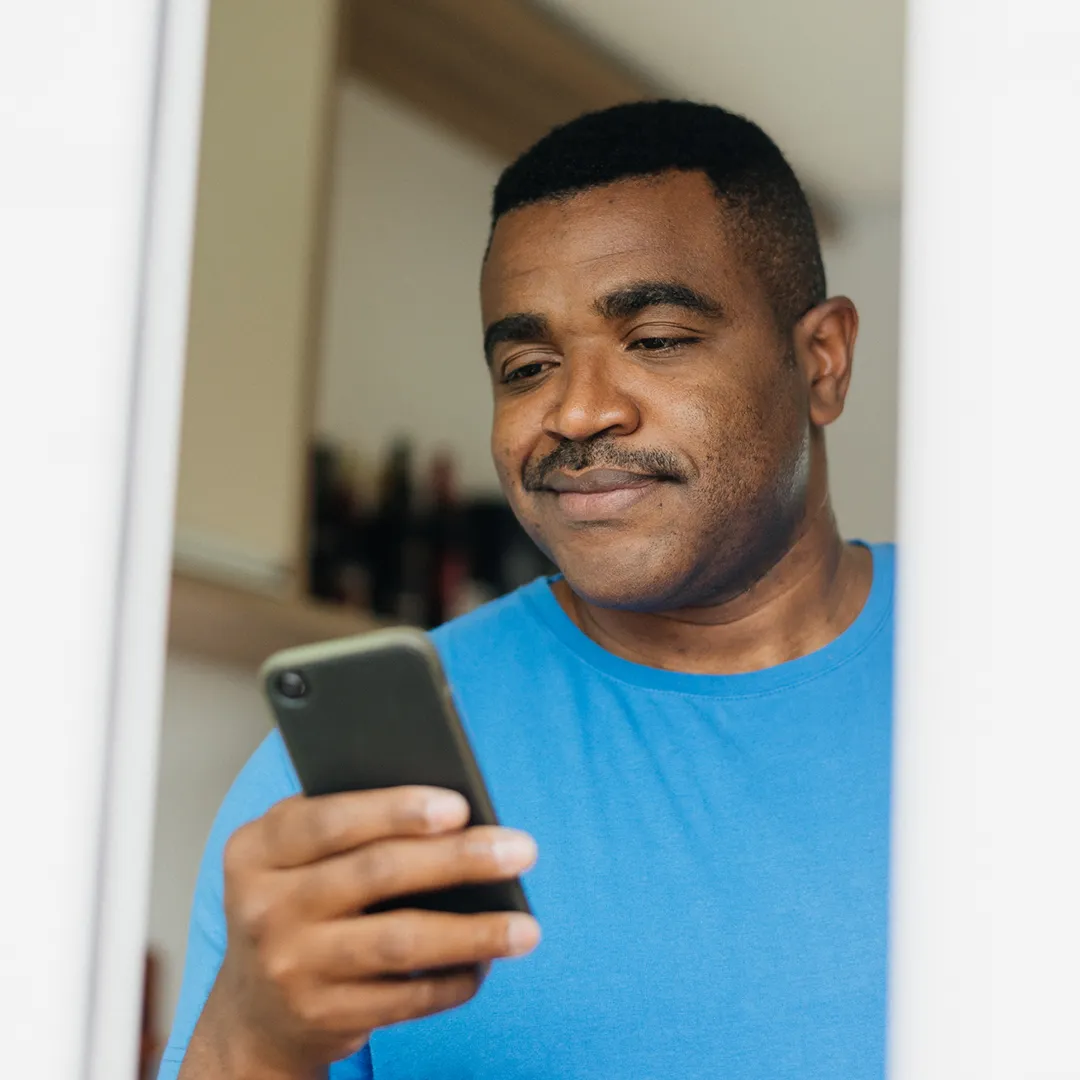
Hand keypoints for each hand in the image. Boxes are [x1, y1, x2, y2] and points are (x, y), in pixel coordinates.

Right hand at [183, 786, 538, 1078]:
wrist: (253, 1011)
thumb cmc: (299, 903)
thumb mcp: (296, 857)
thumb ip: (350, 827)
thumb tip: (454, 814)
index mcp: (257, 849)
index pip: (331, 819)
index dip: (397, 810)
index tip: (460, 806)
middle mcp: (265, 907)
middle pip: (376, 873)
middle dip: (457, 859)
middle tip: (521, 850)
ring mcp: (290, 966)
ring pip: (399, 942)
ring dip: (472, 932)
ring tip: (526, 926)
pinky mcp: (321, 1017)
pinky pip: (404, 998)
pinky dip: (453, 981)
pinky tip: (485, 963)